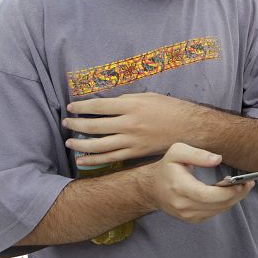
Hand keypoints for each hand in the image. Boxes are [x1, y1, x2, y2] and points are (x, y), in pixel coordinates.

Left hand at [64, 93, 196, 165]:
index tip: (71, 106)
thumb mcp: (150, 97)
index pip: (99, 106)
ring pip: (98, 145)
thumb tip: (109, 104)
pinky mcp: (135, 153)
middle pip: (94, 125)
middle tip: (66, 123)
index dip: (82, 106)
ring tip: (69, 142)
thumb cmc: (172, 109)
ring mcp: (132, 141)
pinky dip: (93, 160)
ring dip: (80, 144)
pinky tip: (82, 160)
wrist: (191, 129)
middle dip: (76, 124)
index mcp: (132, 106)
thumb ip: (128, 100)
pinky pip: (110, 158)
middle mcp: (129, 124)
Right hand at [143, 142, 252, 223]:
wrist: (152, 188)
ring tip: (245, 186)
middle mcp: (183, 205)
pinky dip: (225, 204)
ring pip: (217, 210)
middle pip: (216, 204)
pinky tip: (232, 193)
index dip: (227, 191)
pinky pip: (213, 213)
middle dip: (236, 195)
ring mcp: (187, 215)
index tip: (242, 183)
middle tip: (249, 183)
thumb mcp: (177, 151)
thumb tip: (217, 159)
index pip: (207, 195)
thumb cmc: (167, 167)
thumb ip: (197, 154)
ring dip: (233, 200)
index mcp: (179, 187)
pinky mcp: (191, 219)